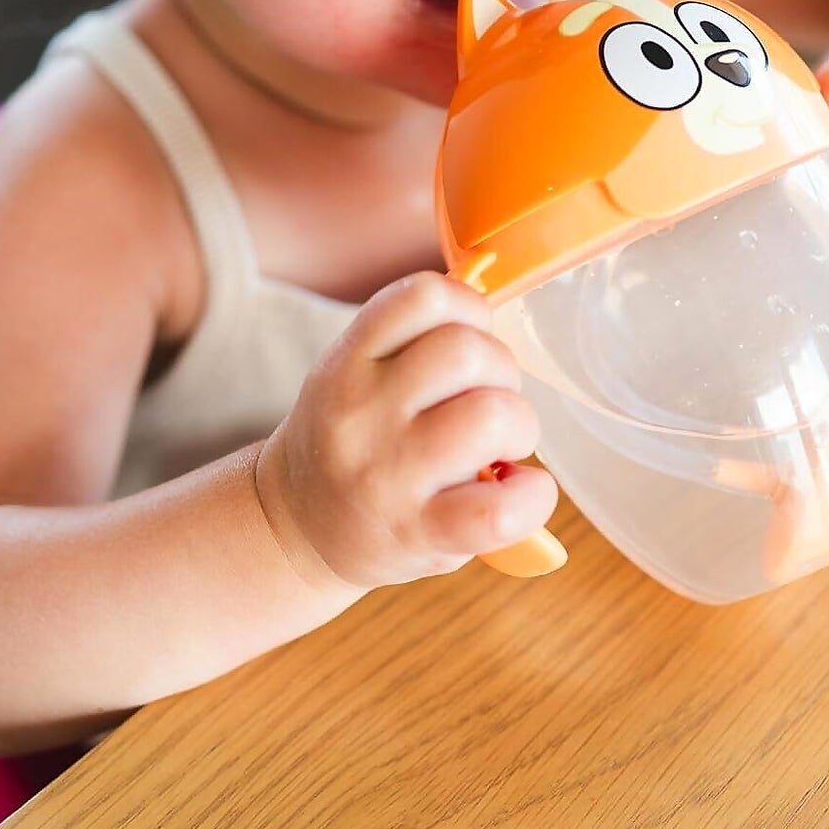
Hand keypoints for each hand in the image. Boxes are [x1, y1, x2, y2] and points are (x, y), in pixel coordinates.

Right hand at [256, 271, 557, 590]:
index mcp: (348, 362)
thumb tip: (497, 308)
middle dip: (502, 372)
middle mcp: (362, 412)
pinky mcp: (420, 532)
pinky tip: (519, 491)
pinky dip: (532, 497)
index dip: (471, 310)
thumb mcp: (352, 375)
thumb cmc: (350, 444)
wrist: (296, 530)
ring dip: (519, 427)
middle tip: (488, 403)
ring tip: (501, 448)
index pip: (426, 297)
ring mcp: (389, 475)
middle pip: (467, 351)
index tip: (471, 342)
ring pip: (492, 415)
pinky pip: (500, 509)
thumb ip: (410, 342)